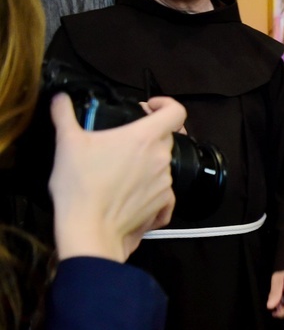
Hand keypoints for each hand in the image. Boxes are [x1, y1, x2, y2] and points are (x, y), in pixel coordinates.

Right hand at [48, 94, 186, 261]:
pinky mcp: (162, 203)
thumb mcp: (67, 143)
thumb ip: (65, 115)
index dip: (166, 104)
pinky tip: (134, 190)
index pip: (176, 111)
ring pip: (163, 164)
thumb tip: (60, 100)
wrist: (89, 230)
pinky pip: (165, 191)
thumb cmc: (80, 187)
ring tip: (121, 169)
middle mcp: (160, 158)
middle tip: (124, 141)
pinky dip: (152, 189)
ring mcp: (165, 181)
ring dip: (147, 162)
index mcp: (144, 137)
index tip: (150, 107)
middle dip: (147, 136)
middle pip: (165, 137)